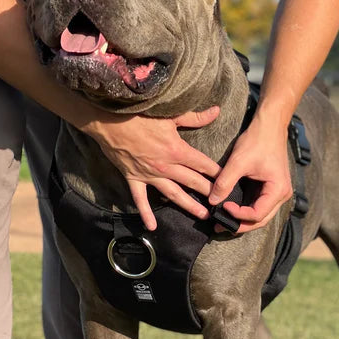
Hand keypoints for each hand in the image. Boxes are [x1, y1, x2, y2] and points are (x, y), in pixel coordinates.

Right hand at [85, 108, 221, 229]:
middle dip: (210, 192)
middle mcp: (166, 166)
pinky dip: (146, 214)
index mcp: (177, 150)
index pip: (203, 164)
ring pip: (174, 194)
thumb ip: (195, 117)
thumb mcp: (171, 115)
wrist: (109, 121)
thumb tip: (216, 111)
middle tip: (223, 202)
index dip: (218, 172)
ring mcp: (150, 175)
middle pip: (193, 182)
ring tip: (203, 216)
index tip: (229, 180)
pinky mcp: (134, 179)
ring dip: (189, 206)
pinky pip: (140, 200)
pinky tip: (152, 227)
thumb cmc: (140, 116)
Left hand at [208, 117, 292, 233]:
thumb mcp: (238, 162)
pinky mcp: (271, 187)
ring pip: (260, 215)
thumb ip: (225, 183)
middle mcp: (282, 194)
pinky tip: (231, 209)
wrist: (270, 125)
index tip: (222, 207)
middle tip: (219, 226)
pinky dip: (246, 209)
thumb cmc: (258, 140)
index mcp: (278, 189)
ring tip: (223, 221)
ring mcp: (277, 191)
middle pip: (261, 219)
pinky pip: (259, 204)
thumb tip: (212, 201)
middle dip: (240, 225)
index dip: (238, 215)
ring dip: (243, 220)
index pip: (257, 214)